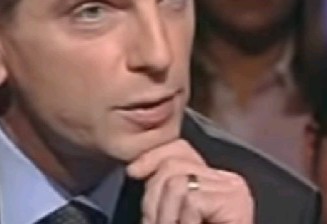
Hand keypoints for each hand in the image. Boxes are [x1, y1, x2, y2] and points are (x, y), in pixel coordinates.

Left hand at [126, 139, 253, 223]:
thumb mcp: (174, 216)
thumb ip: (164, 194)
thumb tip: (134, 169)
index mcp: (214, 180)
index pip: (179, 150)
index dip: (152, 156)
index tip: (132, 172)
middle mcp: (228, 180)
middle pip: (173, 165)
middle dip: (153, 196)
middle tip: (151, 223)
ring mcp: (234, 189)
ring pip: (177, 183)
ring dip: (164, 215)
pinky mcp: (235, 201)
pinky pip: (191, 201)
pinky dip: (182, 222)